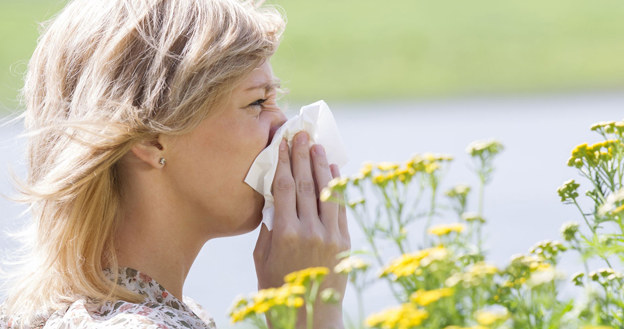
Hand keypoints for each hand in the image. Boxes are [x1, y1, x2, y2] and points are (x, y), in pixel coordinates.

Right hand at [254, 131, 349, 328]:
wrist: (309, 317)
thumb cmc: (277, 288)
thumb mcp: (262, 257)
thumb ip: (269, 225)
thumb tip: (274, 196)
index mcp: (284, 233)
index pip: (283, 187)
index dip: (282, 161)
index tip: (282, 142)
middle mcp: (309, 230)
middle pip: (304, 183)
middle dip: (301, 155)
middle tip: (301, 133)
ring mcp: (330, 235)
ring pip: (325, 191)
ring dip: (320, 165)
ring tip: (317, 145)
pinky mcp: (344, 241)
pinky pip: (340, 206)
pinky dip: (337, 186)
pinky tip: (333, 170)